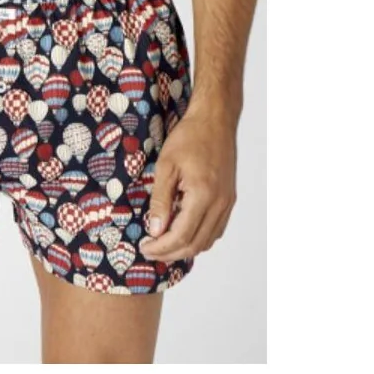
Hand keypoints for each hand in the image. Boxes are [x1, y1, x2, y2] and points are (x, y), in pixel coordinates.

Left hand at [139, 104, 236, 261]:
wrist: (215, 121)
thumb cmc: (189, 138)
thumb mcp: (166, 167)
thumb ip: (160, 201)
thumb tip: (155, 230)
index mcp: (203, 195)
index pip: (181, 236)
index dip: (161, 247)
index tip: (144, 247)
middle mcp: (220, 204)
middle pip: (195, 244)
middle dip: (170, 252)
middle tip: (150, 250)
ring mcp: (227, 203)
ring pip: (208, 240)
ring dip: (185, 248)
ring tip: (163, 245)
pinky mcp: (229, 199)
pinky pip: (216, 229)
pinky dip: (199, 237)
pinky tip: (182, 232)